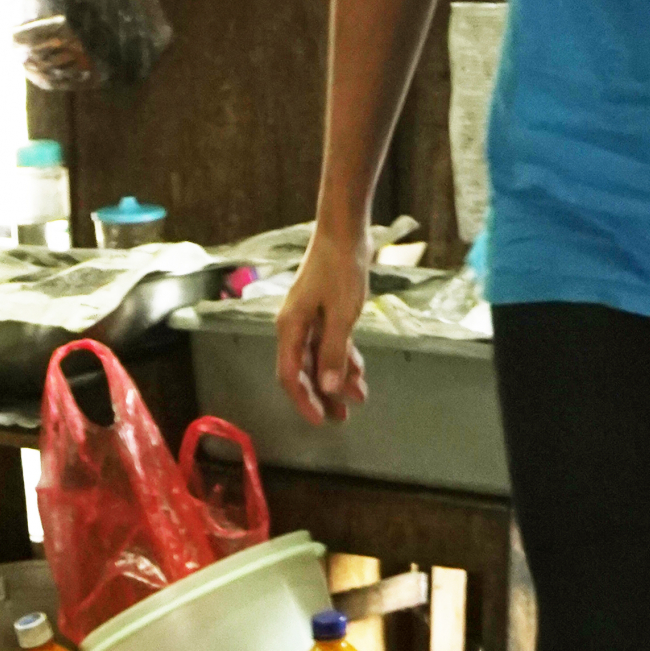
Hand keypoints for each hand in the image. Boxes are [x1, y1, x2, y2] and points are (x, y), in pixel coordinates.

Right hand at [275, 228, 370, 425]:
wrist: (344, 230)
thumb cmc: (340, 267)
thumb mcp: (341, 313)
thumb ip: (334, 352)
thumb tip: (329, 389)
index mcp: (291, 329)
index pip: (290, 376)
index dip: (304, 400)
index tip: (319, 420)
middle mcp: (295, 328)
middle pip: (304, 372)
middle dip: (323, 397)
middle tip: (341, 419)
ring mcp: (309, 320)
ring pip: (319, 360)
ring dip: (337, 380)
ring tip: (358, 399)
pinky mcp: (323, 312)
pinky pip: (330, 344)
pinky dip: (343, 359)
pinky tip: (359, 372)